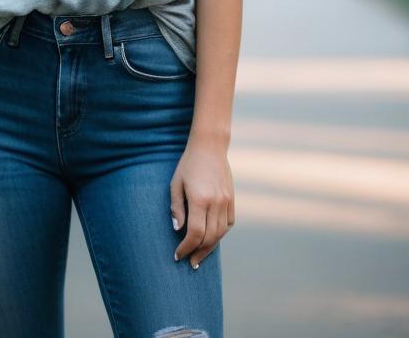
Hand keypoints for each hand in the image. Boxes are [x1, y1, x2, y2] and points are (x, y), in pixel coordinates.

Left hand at [169, 139, 234, 268]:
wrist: (210, 147)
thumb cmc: (188, 164)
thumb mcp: (176, 183)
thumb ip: (176, 207)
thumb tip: (178, 230)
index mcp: (200, 199)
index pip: (195, 233)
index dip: (186, 247)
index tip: (178, 255)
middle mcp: (216, 202)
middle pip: (209, 237)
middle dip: (198, 252)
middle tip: (189, 262)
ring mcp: (226, 201)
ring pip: (220, 233)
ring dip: (209, 247)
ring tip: (199, 256)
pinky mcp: (232, 200)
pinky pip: (228, 224)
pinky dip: (220, 234)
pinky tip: (212, 239)